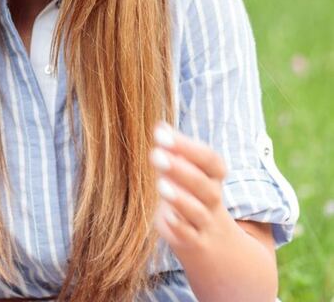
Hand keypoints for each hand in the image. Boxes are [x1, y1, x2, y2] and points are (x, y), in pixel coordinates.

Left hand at [150, 122, 238, 257]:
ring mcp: (205, 223)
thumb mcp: (188, 176)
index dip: (188, 146)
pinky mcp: (195, 244)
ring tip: (161, 185)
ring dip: (180, 198)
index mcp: (212, 178)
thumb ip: (174, 154)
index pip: (210, 160)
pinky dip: (180, 227)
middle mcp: (212, 200)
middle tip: (155, 154)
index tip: (160, 134)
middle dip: (181, 169)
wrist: (219, 248)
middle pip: (204, 184)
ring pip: (198, 211)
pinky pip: (190, 236)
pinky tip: (166, 217)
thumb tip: (160, 126)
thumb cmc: (194, 200)